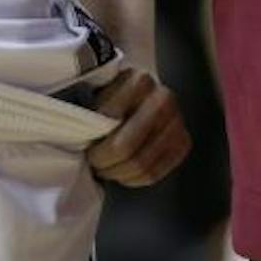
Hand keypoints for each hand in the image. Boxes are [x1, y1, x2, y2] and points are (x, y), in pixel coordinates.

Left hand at [85, 68, 191, 186]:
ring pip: (142, 164)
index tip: (83, 146)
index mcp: (139, 81)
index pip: (110, 122)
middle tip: (94, 163)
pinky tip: (124, 173)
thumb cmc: (113, 94)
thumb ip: (90, 108)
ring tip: (106, 168)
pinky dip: (135, 179)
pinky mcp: (183, 141)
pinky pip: (156, 173)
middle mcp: (163, 98)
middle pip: (126, 147)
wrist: (142, 94)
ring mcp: (177, 120)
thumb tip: (76, 134)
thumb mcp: (98, 90)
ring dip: (118, 173)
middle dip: (104, 161)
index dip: (92, 140)